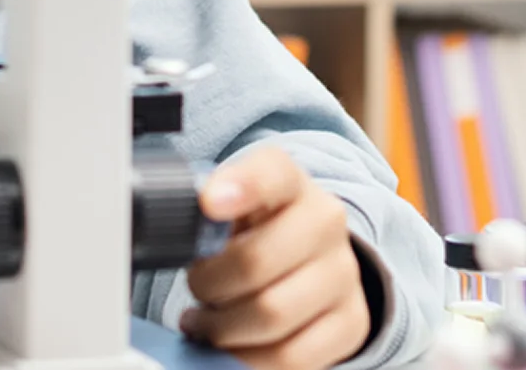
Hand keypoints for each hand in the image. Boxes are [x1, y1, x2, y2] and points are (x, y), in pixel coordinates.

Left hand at [179, 147, 370, 369]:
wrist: (307, 258)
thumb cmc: (252, 231)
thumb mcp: (228, 207)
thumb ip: (200, 211)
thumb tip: (173, 229)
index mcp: (289, 182)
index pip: (271, 173)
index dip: (241, 186)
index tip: (209, 203)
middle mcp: (325, 221)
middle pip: (255, 261)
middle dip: (208, 284)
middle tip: (196, 288)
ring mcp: (343, 274)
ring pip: (271, 314)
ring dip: (223, 328)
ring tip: (206, 322)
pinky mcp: (351, 324)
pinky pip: (293, 357)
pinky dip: (249, 359)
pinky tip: (232, 346)